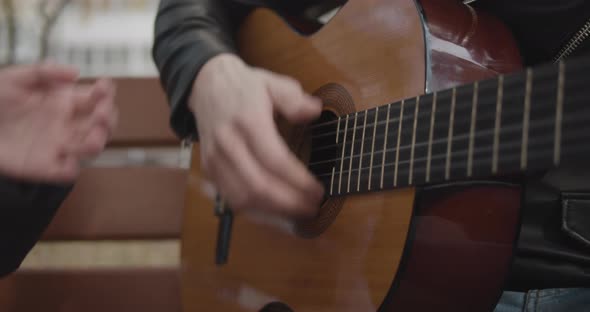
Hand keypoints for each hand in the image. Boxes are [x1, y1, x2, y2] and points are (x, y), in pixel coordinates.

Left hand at [0, 63, 116, 182]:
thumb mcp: (13, 78)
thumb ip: (42, 72)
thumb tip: (75, 73)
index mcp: (64, 103)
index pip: (95, 99)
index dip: (105, 93)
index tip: (104, 86)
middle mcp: (66, 125)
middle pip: (101, 125)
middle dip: (108, 119)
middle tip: (102, 112)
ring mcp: (58, 146)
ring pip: (89, 148)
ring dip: (97, 143)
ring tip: (95, 139)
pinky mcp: (45, 166)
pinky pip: (65, 172)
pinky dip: (70, 170)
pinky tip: (68, 162)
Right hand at [190, 53, 324, 217]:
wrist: (206, 86)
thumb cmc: (243, 87)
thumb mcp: (272, 83)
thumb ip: (294, 98)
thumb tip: (313, 110)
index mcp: (247, 121)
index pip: (274, 160)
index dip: (298, 181)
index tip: (318, 190)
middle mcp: (228, 143)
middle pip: (258, 186)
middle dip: (288, 203)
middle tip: (312, 208)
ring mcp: (216, 160)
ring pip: (243, 198)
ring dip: (272, 213)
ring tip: (297, 214)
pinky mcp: (210, 170)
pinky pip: (231, 200)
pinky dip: (255, 212)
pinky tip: (275, 214)